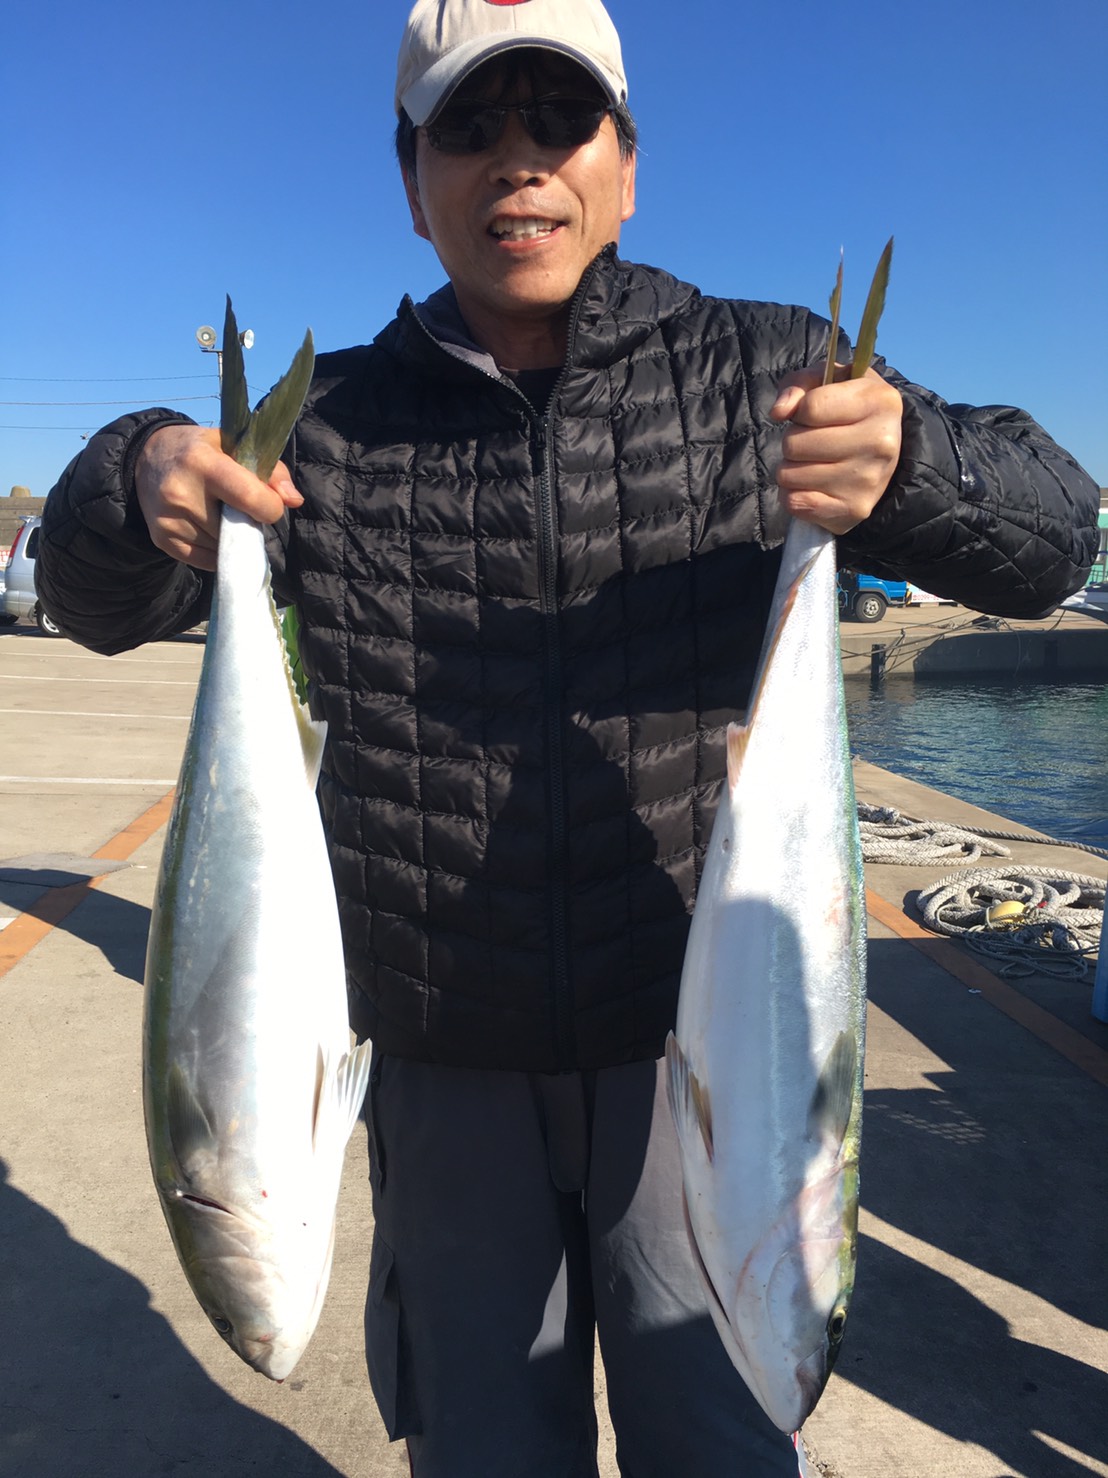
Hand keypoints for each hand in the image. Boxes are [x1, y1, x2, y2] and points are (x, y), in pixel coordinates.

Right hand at [135, 425, 302, 571]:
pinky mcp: (163, 539)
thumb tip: (294, 501)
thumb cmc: (200, 450)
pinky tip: (207, 526)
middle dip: (248, 521)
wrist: (147, 459)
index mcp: (202, 463)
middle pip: (238, 528)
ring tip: (216, 512)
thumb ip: (271, 470)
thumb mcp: (234, 445)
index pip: (250, 498)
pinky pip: (207, 560)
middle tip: (236, 505)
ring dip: (231, 536)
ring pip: (224, 547)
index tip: (268, 503)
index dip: (269, 507)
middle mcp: (181, 493)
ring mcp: (170, 520)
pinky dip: (215, 549)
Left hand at [770, 366, 902, 534]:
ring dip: (792, 469)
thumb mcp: (827, 382)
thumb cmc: (847, 409)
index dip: (800, 411)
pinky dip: (794, 495)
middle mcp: (880, 442)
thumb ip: (798, 384)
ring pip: (789, 476)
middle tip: (813, 442)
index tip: (811, 415)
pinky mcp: (854, 510)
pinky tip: (813, 485)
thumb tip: (779, 412)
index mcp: (879, 401)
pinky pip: (795, 503)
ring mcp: (868, 481)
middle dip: (794, 441)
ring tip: (814, 462)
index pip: (810, 408)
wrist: (882, 451)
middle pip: (795, 444)